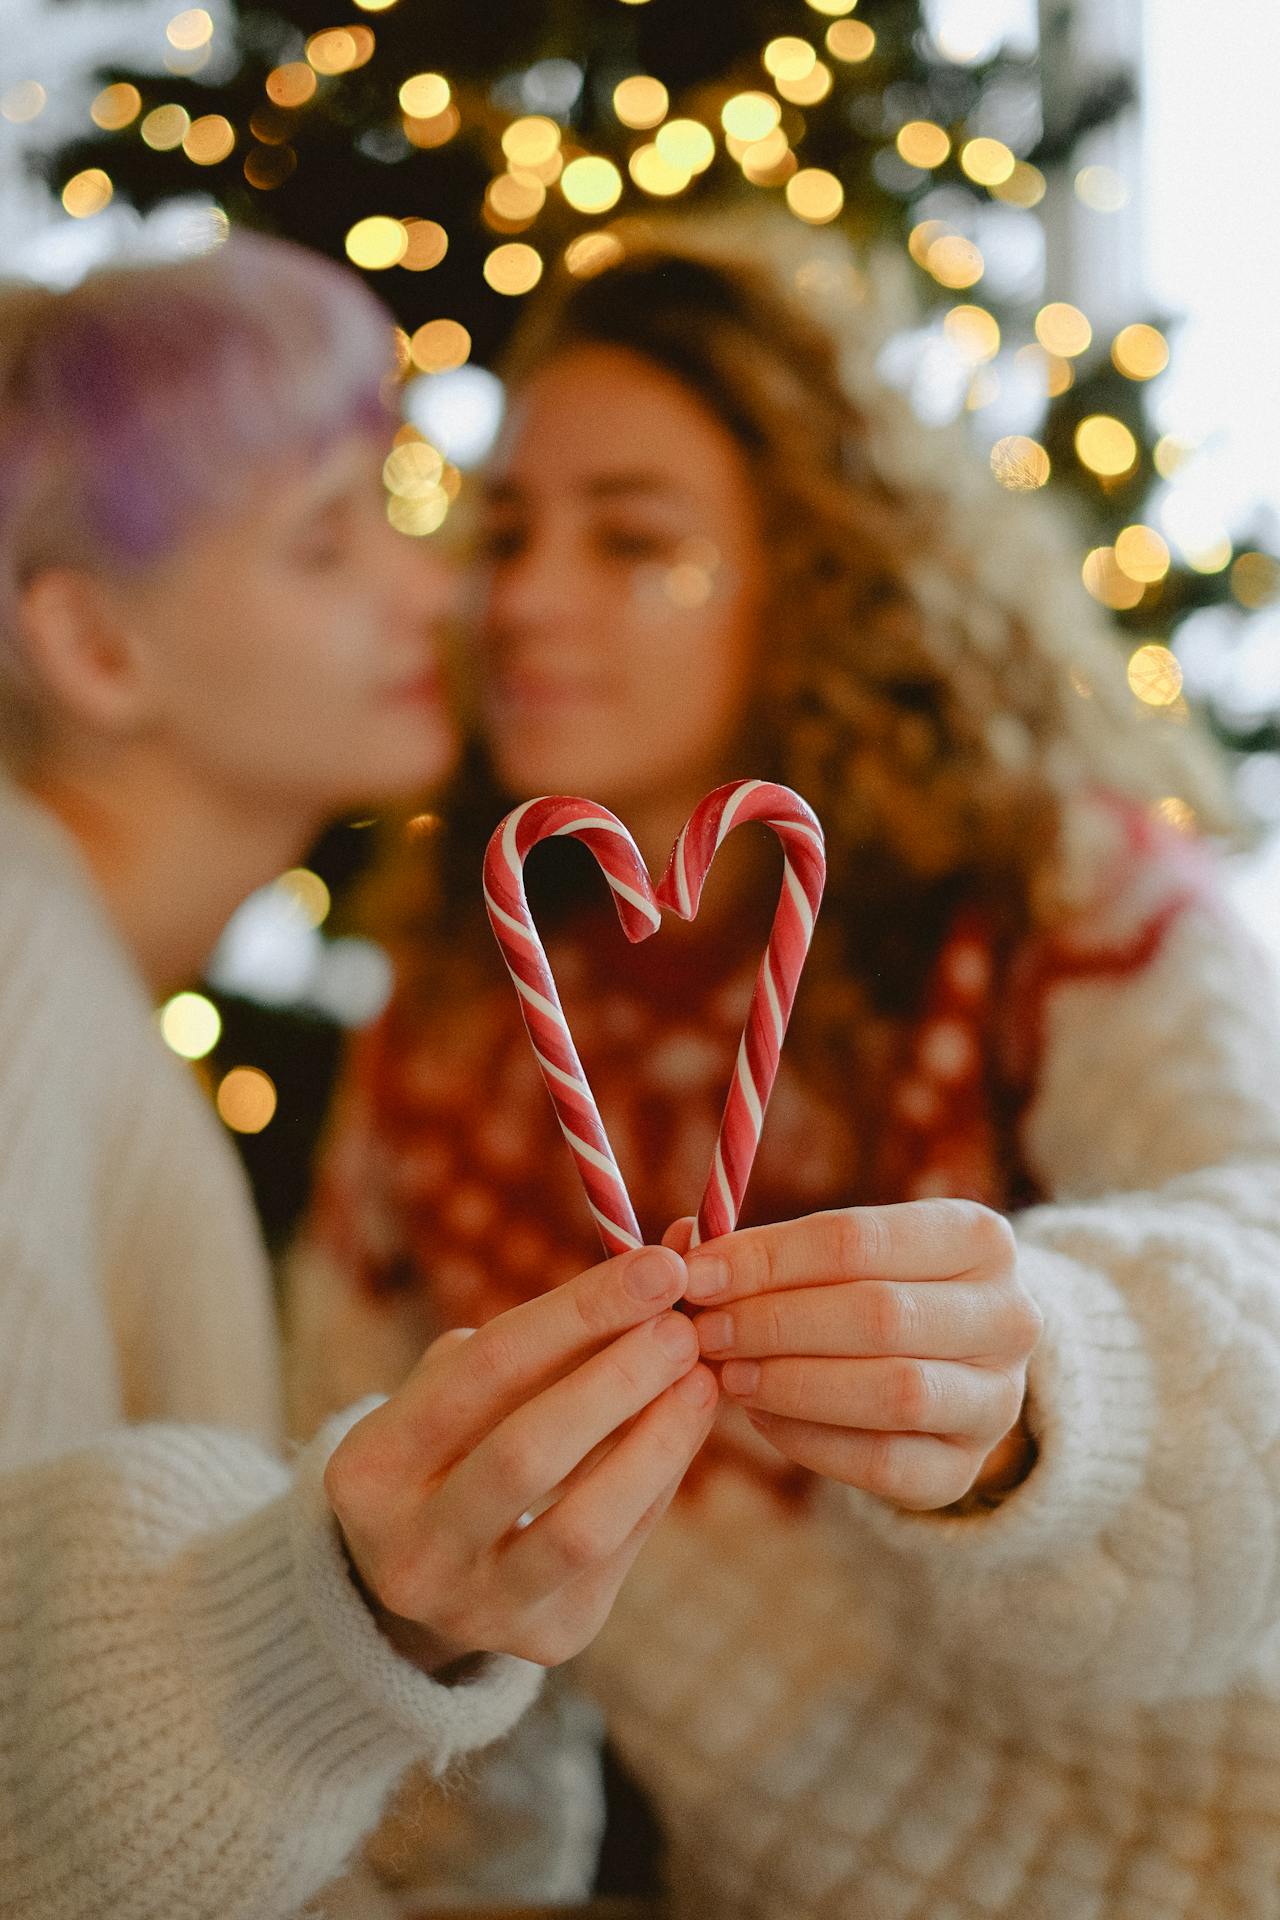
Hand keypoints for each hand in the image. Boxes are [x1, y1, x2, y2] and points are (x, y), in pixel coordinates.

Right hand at [324, 1245, 717, 1670]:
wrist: (426, 1571)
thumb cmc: (455, 1441)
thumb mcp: (462, 1387)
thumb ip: (545, 1335)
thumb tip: (660, 1268)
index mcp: (369, 1468)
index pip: (484, 1371)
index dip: (578, 1313)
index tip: (658, 1267)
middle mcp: (410, 1550)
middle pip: (527, 1452)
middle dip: (617, 1379)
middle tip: (683, 1327)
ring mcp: (475, 1607)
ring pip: (583, 1526)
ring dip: (655, 1441)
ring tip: (701, 1379)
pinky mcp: (545, 1638)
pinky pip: (619, 1552)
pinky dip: (659, 1480)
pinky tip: (687, 1426)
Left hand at [669, 1202, 1040, 1512]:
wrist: (946, 1368)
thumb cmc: (872, 1290)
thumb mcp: (839, 1254)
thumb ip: (766, 1250)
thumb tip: (680, 1245)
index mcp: (977, 1236)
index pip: (857, 1238)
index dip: (767, 1259)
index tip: (696, 1274)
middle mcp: (1008, 1315)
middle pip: (877, 1314)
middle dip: (774, 1323)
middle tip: (704, 1330)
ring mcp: (997, 1400)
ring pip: (892, 1390)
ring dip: (791, 1383)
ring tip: (727, 1374)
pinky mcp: (965, 1469)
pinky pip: (882, 1463)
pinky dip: (809, 1441)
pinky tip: (760, 1418)